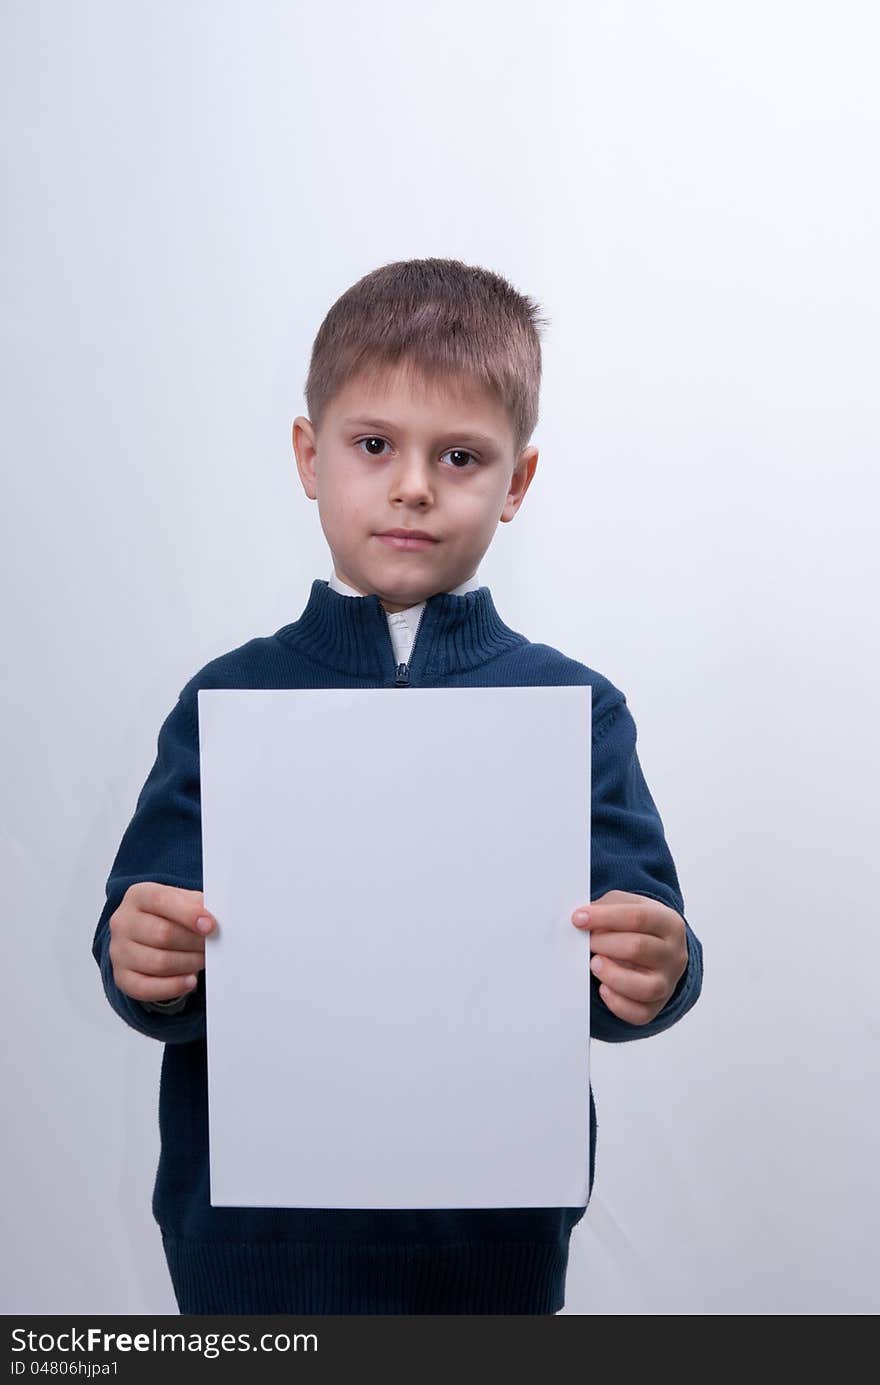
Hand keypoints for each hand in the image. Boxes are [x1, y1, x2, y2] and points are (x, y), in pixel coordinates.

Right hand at [108, 882, 216, 1002]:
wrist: (149, 934)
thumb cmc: (170, 915)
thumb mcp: (183, 900)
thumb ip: (197, 905)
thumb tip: (214, 919)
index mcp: (138, 896)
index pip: (161, 901)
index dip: (188, 914)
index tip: (210, 925)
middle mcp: (123, 922)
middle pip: (162, 935)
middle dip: (193, 942)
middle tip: (212, 945)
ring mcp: (119, 951)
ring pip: (158, 963)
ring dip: (188, 963)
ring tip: (203, 959)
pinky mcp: (122, 977)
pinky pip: (147, 988)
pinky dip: (173, 987)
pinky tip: (190, 981)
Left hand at [570, 889, 687, 1024]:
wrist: (659, 950)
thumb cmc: (636, 925)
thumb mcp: (626, 905)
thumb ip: (606, 908)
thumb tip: (581, 920)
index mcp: (669, 924)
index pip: (639, 917)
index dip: (604, 917)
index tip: (578, 919)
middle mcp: (674, 955)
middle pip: (639, 949)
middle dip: (604, 943)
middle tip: (587, 941)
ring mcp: (667, 984)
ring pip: (645, 987)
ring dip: (612, 975)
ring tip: (595, 964)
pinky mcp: (656, 1007)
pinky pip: (639, 1013)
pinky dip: (617, 1004)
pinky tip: (603, 988)